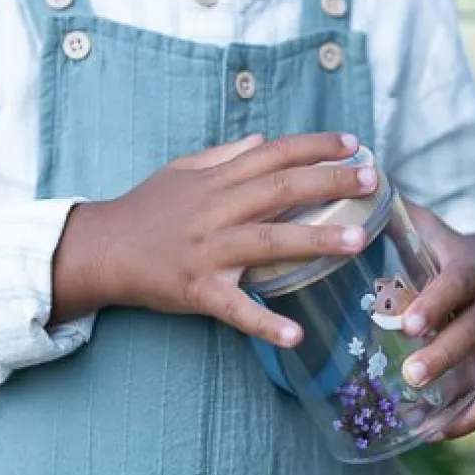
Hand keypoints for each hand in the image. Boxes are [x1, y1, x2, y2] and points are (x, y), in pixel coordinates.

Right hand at [53, 132, 377, 347]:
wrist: (102, 248)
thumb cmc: (146, 207)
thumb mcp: (182, 170)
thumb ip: (224, 155)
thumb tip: (263, 141)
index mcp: (217, 180)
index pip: (274, 154)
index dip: (315, 146)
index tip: (353, 144)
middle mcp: (217, 210)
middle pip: (281, 190)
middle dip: (330, 182)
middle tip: (372, 180)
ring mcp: (209, 251)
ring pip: (269, 242)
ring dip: (315, 241)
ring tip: (358, 240)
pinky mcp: (197, 290)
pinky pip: (235, 309)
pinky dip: (264, 322)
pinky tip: (295, 333)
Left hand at [398, 202, 474, 439]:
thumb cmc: (449, 250)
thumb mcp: (430, 230)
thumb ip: (400, 215)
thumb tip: (362, 190)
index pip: (459, 283)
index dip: (437, 303)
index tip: (408, 323)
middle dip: (445, 354)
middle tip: (411, 374)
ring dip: (465, 399)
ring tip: (426, 420)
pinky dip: (474, 419)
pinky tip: (438, 431)